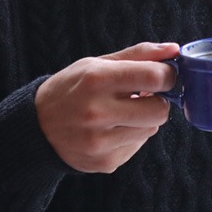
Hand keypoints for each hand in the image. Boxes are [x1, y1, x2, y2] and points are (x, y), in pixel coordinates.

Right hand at [35, 42, 179, 173]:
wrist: (36, 127)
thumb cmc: (72, 89)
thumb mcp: (98, 63)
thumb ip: (139, 54)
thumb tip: (175, 49)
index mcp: (96, 80)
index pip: (154, 77)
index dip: (168, 75)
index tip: (164, 75)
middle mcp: (97, 113)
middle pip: (160, 110)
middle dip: (159, 101)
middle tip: (143, 96)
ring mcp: (100, 142)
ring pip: (152, 129)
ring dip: (145, 119)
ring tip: (121, 113)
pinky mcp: (105, 162)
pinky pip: (138, 146)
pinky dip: (132, 135)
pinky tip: (111, 130)